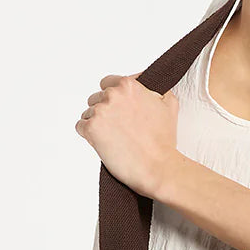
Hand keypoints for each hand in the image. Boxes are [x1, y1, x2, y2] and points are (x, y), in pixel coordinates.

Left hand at [75, 71, 181, 199]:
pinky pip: (80, 126)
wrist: (157, 166)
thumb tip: (147, 84)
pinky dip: (89, 135)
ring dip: (98, 124)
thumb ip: (155, 88)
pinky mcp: (91, 128)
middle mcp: (112, 95)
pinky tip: (104, 142)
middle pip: (96, 98)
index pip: (108, 83)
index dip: (113, 98)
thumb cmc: (163, 141)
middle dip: (106, 112)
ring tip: (114, 137)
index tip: (119, 109)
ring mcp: (100, 111)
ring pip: (88, 113)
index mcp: (129, 86)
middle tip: (119, 127)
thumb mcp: (169, 104)